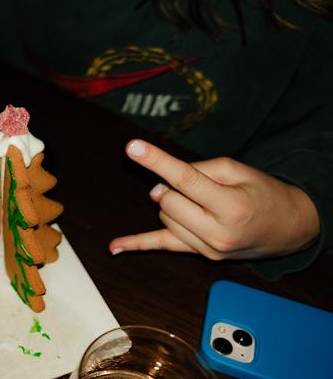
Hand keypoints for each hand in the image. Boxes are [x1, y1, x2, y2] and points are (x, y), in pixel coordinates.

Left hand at [109, 139, 319, 259]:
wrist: (288, 227)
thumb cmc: (261, 192)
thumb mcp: (237, 169)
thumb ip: (197, 171)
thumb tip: (159, 188)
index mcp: (231, 205)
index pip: (185, 179)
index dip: (157, 161)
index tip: (133, 147)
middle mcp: (218, 232)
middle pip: (168, 201)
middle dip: (173, 188)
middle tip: (195, 185)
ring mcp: (208, 248)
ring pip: (164, 217)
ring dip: (173, 204)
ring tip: (201, 202)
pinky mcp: (201, 255)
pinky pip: (162, 246)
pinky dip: (136, 244)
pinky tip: (114, 247)